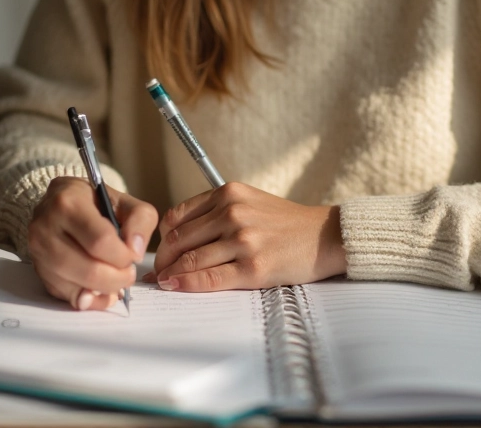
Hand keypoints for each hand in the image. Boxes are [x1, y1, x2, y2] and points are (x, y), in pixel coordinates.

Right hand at [28, 176, 157, 309]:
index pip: (100, 241)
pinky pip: (66, 295)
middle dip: (117, 278)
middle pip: (88, 269)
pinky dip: (89, 299)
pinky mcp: (38, 270)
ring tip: (116, 280)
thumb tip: (135, 253)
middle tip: (128, 274)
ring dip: (104, 290)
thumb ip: (140, 222)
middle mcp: (46, 227)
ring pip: (75, 286)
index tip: (132, 256)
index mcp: (69, 203)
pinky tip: (101, 290)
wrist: (60, 202)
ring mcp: (38, 251)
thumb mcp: (125, 201)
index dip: (123, 256)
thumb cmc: (95, 202)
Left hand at [147, 182, 345, 291]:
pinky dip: (187, 284)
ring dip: (170, 274)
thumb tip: (176, 238)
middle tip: (154, 273)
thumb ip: (216, 212)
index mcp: (229, 193)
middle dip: (162, 259)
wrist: (325, 236)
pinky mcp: (254, 267)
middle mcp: (233, 213)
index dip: (162, 238)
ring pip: (191, 260)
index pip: (178, 216)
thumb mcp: (250, 202)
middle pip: (179, 239)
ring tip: (162, 283)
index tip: (160, 252)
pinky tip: (176, 287)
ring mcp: (244, 240)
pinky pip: (210, 278)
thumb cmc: (286, 223)